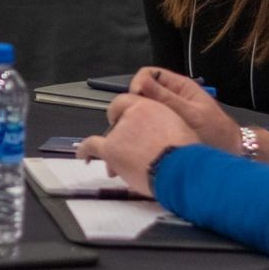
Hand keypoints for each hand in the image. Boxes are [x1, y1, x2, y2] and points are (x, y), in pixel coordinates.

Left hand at [73, 95, 199, 196]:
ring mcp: (119, 132)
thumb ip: (166, 129)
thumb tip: (162, 141)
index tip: (123, 118)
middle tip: (132, 148)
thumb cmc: (186, 154)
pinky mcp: (110, 149)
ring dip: (115, 148)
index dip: (124, 111)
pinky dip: (84, 150)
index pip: (128, 101)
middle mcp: (133, 115)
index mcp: (152, 107)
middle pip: (119, 122)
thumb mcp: (182, 131)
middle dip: (122, 134)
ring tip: (128, 162)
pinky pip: (91, 146)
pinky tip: (82, 156)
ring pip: (109, 138)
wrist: (180, 168)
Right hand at [117, 66, 241, 152]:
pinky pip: (148, 124)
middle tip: (132, 124)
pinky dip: (142, 132)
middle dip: (134, 105)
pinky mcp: (166, 127)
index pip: (147, 74)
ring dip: (136, 120)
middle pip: (142, 92)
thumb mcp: (191, 114)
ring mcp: (168, 112)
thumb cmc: (217, 133)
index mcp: (179, 86)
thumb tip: (140, 82)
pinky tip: (143, 143)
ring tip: (136, 136)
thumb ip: (166, 98)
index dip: (138, 85)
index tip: (136, 103)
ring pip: (143, 109)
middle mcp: (171, 96)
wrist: (232, 153)